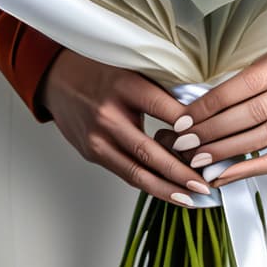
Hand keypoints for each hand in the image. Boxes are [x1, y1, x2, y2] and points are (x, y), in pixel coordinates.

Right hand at [39, 49, 214, 204]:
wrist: (57, 78)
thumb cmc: (100, 70)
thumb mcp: (131, 68)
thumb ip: (160, 90)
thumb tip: (196, 115)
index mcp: (123, 86)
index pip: (161, 108)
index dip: (187, 126)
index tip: (209, 139)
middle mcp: (108, 115)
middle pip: (148, 151)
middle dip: (180, 172)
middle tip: (204, 184)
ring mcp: (97, 138)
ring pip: (136, 172)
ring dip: (166, 189)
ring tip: (191, 198)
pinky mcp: (92, 153)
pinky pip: (125, 172)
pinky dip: (148, 184)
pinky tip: (169, 191)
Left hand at [163, 26, 266, 187]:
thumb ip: (256, 73)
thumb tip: (210, 100)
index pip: (244, 85)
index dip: (211, 104)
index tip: (185, 117)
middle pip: (253, 114)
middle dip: (213, 131)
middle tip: (184, 143)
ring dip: (228, 151)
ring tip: (199, 160)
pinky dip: (255, 166)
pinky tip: (230, 173)